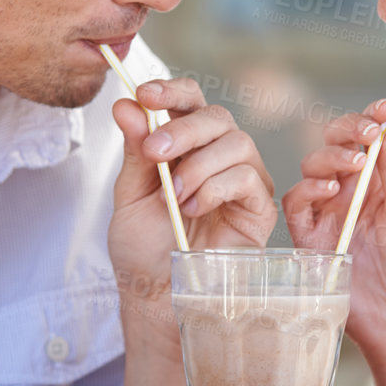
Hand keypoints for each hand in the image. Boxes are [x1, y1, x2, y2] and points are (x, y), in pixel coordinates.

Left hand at [110, 78, 276, 325]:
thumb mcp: (130, 193)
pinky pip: (247, 177)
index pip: (190, 100)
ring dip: (198, 165)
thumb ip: (135, 149)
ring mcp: (243, 179)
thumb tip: (126, 104)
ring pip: (237, 142)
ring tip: (174, 198)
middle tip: (154, 153)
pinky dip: (215, 188)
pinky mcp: (259, 207)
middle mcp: (219, 156)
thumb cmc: (144, 247)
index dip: (171, 90)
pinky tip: (193, 209)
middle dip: (182, 129)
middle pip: (216, 115)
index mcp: (186, 146)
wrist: (156, 295)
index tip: (144, 94)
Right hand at [281, 101, 385, 364]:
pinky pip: (295, 205)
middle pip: (334, 146)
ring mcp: (330, 216)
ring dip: (329, 158)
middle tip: (366, 133)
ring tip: (353, 165)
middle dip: (346, 131)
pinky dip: (307, 190)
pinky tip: (330, 191)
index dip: (371, 118)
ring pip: (312, 169)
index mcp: (381, 183)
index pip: (368, 139)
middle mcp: (353, 195)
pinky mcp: (311, 241)